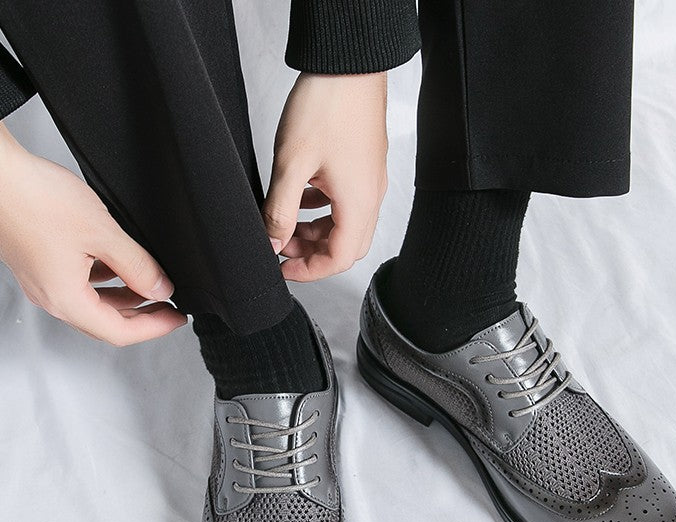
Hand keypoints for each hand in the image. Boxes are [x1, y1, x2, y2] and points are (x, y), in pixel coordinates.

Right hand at [0, 123, 186, 345]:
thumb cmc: (34, 199)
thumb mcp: (103, 234)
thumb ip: (138, 266)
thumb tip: (161, 288)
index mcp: (66, 299)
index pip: (120, 332)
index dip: (155, 328)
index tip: (177, 319)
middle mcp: (51, 297)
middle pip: (107, 322)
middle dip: (143, 317)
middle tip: (170, 307)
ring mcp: (43, 281)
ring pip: (94, 303)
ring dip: (125, 298)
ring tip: (152, 286)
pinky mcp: (40, 264)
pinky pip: (80, 284)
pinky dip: (106, 281)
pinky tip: (120, 266)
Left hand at [263, 72, 388, 281]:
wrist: (348, 62)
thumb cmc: (327, 105)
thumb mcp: (291, 164)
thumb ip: (280, 210)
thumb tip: (271, 242)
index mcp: (358, 203)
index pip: (340, 258)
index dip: (309, 271)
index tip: (281, 268)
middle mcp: (370, 197)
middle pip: (346, 245)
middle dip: (312, 253)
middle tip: (280, 247)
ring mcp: (369, 181)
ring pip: (345, 224)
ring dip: (315, 231)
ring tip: (285, 223)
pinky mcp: (364, 165)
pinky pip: (346, 202)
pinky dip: (322, 209)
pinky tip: (300, 197)